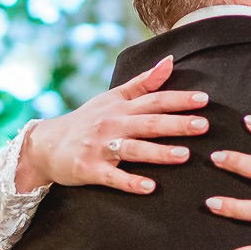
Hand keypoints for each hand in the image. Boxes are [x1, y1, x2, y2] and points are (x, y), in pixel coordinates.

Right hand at [17, 56, 208, 194]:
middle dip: (176, 124)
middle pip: (148, 123)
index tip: (204, 100)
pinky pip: (112, 176)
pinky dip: (130, 182)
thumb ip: (143, 82)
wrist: (46, 145)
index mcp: (121, 107)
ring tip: (184, 156)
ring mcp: (100, 147)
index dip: (179, 99)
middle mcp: (112, 124)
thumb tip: (170, 61)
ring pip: (133, 149)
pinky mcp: (89, 169)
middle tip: (203, 125)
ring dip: (158, 152)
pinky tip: (150, 187)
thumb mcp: (112, 97)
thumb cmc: (87, 120)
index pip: (154, 99)